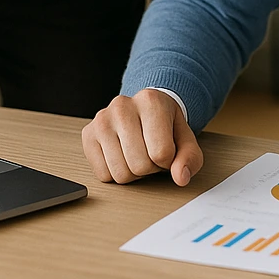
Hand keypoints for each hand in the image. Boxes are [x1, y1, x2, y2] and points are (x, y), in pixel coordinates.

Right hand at [82, 89, 203, 186]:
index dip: (168, 161)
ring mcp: (102, 119)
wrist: (145, 111)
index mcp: (151, 101)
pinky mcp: (88, 135)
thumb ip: (190, 158)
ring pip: (120, 173)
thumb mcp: (186, 140)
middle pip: (140, 165)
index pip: (162, 153)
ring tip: (137, 153)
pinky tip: (121, 155)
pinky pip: (103, 175)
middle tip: (151, 152)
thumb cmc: (165, 126)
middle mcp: (122, 105)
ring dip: (133, 173)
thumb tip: (181, 177)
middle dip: (150, 168)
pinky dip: (115, 173)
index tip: (167, 149)